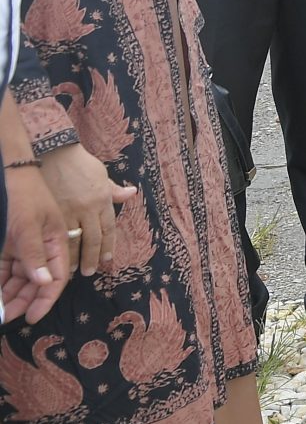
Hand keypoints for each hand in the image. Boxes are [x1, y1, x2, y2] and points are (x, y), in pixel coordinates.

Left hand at [0, 166, 68, 321]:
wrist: (12, 174)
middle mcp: (43, 249)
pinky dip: (1, 281)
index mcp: (56, 244)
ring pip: (20, 278)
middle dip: (24, 301)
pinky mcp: (11, 246)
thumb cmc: (25, 196)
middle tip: (9, 319)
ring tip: (0, 311)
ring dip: (10, 295)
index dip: (46, 299)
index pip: (57, 277)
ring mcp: (26, 248)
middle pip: (37, 282)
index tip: (33, 316)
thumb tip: (44, 283)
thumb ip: (34, 253)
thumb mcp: (28, 224)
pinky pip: (6, 269)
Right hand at [38, 143, 135, 276]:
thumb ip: (113, 190)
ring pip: (76, 240)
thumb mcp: (101, 174)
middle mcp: (89, 208)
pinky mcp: (53, 211)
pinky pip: (59, 234)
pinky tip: (59, 257)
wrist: (55, 152)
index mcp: (103, 200)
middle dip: (93, 257)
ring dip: (76, 257)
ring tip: (74, 270)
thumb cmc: (79, 162)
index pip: (109, 228)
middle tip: (91, 271)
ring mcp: (70, 211)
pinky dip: (60, 247)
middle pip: (94, 238)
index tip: (108, 258)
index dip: (109, 245)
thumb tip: (132, 194)